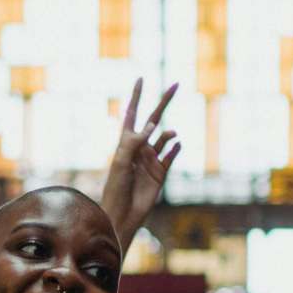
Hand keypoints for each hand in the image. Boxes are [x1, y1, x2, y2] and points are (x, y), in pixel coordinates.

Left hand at [98, 78, 180, 249]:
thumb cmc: (116, 188)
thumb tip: (153, 125)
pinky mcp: (161, 172)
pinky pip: (171, 156)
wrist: (123, 213)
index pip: (132, 113)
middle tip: (176, 84)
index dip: (137, 96)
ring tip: (171, 134)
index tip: (141, 78)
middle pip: (155, 119)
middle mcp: (140, 147)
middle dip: (164, 102)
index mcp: (126, 142)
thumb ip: (135, 142)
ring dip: (169, 133)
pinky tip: (176, 144)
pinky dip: (175, 149)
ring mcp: (151, 159)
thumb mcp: (121, 161)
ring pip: (165, 138)